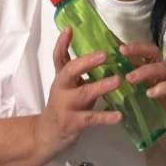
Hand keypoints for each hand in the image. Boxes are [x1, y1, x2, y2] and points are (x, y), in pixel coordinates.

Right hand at [35, 28, 121, 161]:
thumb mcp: (68, 86)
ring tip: (118, 80)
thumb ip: (78, 69)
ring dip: (101, 86)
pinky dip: (106, 116)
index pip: (59, 58)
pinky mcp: (73, 123)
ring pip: (84, 93)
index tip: (69, 29)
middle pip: (70, 71)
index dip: (62, 43)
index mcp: (61, 78)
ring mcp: (66, 106)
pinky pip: (91, 118)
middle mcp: (61, 89)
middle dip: (87, 62)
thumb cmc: (64, 105)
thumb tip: (98, 49)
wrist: (46, 136)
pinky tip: (119, 115)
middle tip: (104, 55)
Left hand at [121, 43, 165, 126]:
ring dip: (144, 70)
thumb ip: (119, 87)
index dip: (129, 46)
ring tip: (129, 78)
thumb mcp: (130, 97)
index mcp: (147, 71)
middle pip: (153, 53)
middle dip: (138, 49)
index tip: (114, 44)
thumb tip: (98, 79)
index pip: (140, 52)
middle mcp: (158, 73)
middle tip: (123, 51)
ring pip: (161, 68)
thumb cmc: (148, 111)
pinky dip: (161, 88)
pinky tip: (149, 93)